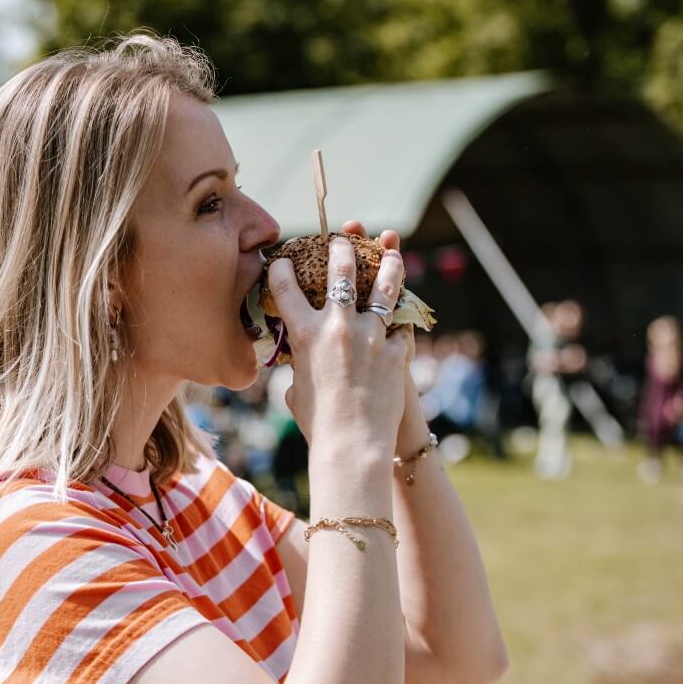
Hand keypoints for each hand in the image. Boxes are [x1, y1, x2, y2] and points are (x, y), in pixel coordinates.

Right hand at [267, 232, 408, 464]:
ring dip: (388, 265)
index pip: (286, 288)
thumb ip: (301, 368)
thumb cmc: (317, 423)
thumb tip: (302, 365)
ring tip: (392, 252)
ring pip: (384, 288)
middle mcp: (338, 327)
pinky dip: (399, 323)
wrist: (352, 444)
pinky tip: (401, 320)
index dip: (281, 269)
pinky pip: (401, 328)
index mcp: (306, 335)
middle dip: (341, 249)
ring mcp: (371, 336)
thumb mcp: (297, 389)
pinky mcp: (396, 352)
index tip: (282, 260)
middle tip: (343, 240)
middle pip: (341, 273)